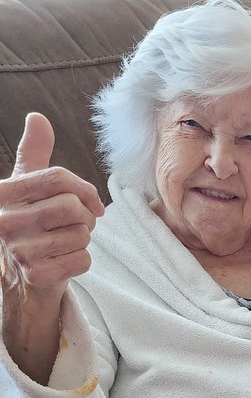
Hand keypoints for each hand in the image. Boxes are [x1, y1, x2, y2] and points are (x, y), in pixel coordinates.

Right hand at [0, 113, 103, 297]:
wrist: (22, 279)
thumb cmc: (30, 226)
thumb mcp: (26, 187)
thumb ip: (34, 154)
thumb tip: (37, 117)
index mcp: (2, 194)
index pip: (58, 178)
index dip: (85, 189)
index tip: (93, 203)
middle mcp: (4, 221)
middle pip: (71, 206)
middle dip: (85, 218)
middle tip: (76, 226)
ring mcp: (18, 251)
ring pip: (81, 234)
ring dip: (83, 240)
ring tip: (65, 244)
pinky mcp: (35, 275)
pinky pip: (83, 260)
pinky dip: (82, 261)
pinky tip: (64, 262)